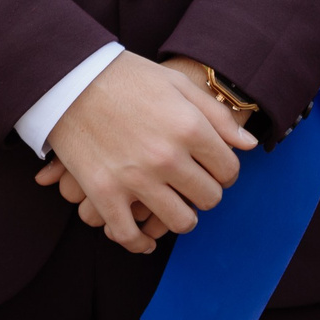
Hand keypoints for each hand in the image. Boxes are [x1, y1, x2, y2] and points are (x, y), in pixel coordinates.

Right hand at [36, 52, 254, 253]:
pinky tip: (145, 236)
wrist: (70, 78)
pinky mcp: (104, 193)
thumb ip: (216, 116)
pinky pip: (131, 235)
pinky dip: (140, 242)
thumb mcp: (177, 84)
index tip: (213, 169)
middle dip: (206, 192)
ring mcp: (135, 179)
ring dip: (181, 217)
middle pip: (208, 198)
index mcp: (189, 127)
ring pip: (180, 222)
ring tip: (173, 204)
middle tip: (192, 184)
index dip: (225, 172)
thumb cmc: (127, 77)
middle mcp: (167, 157)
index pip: (228, 170)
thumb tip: (249, 146)